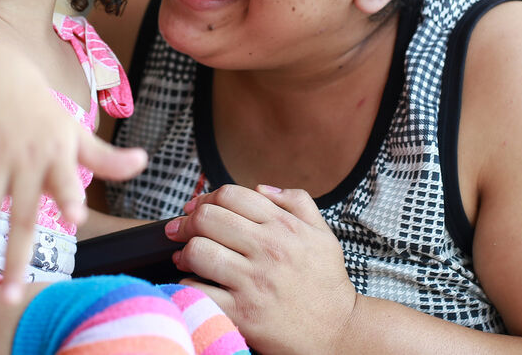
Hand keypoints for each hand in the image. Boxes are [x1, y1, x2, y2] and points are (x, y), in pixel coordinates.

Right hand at [0, 59, 145, 302]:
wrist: (0, 74)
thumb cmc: (45, 115)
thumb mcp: (76, 134)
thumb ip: (105, 159)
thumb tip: (143, 162)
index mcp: (57, 155)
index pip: (66, 180)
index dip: (70, 197)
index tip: (75, 218)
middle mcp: (26, 158)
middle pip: (20, 216)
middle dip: (15, 258)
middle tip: (11, 296)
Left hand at [165, 184, 358, 353]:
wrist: (340, 332)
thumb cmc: (327, 284)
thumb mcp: (322, 235)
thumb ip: (296, 202)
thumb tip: (262, 188)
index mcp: (284, 227)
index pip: (230, 195)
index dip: (205, 198)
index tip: (195, 208)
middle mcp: (268, 249)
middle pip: (208, 218)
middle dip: (187, 222)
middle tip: (180, 230)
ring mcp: (254, 282)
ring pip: (199, 251)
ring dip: (184, 253)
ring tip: (184, 258)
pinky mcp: (243, 314)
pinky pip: (199, 291)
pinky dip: (187, 285)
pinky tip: (193, 283)